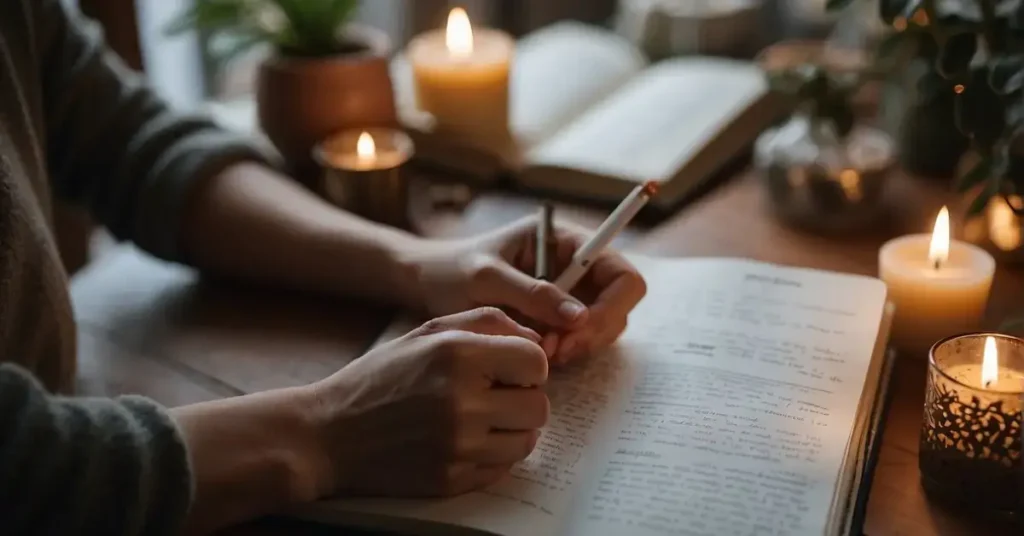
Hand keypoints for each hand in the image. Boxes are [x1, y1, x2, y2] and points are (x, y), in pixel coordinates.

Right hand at [308, 308, 548, 497]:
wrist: (328, 435)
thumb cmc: (380, 378)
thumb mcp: (427, 332)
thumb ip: (487, 324)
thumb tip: (536, 340)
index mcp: (457, 355)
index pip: (536, 362)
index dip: (527, 365)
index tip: (507, 369)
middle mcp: (462, 402)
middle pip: (539, 405)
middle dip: (522, 398)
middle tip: (493, 395)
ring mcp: (458, 447)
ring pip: (527, 440)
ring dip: (512, 429)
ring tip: (480, 419)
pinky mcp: (452, 480)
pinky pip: (503, 468)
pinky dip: (492, 454)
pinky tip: (464, 441)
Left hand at [407, 216, 645, 363]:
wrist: (427, 284)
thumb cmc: (452, 270)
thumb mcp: (487, 277)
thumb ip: (531, 293)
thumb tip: (580, 317)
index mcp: (566, 241)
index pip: (621, 273)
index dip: (613, 306)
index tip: (578, 329)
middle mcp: (576, 266)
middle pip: (619, 306)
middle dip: (593, 332)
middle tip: (554, 350)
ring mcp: (569, 294)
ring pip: (603, 328)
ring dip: (579, 346)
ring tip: (540, 352)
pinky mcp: (557, 319)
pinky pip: (580, 340)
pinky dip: (566, 352)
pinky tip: (536, 354)